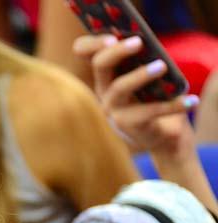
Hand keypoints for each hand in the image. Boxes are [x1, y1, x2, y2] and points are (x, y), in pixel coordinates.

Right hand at [73, 34, 197, 155]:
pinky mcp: (128, 125)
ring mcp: (113, 109)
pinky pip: (150, 112)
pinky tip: (190, 101)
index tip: (112, 35)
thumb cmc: (153, 99)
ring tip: (161, 66)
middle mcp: (104, 90)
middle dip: (117, 52)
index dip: (92, 43)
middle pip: (100, 65)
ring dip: (140, 75)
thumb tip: (152, 51)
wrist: (160, 133)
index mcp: (107, 74)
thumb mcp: (146, 77)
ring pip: (119, 88)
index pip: (85, 52)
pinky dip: (173, 106)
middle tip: (138, 42)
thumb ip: (144, 62)